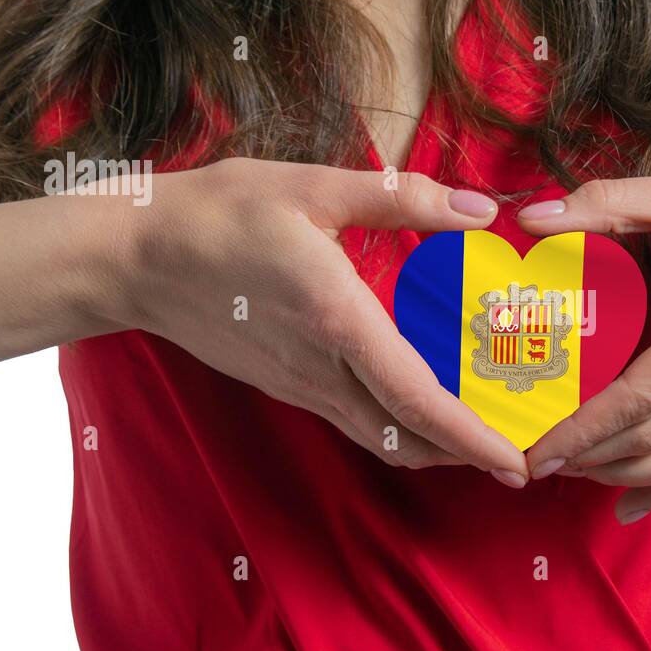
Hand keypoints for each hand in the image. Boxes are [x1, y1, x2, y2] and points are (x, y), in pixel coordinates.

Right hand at [111, 157, 528, 484]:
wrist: (133, 257)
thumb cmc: (219, 214)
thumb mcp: (312, 188)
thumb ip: (401, 198)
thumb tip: (477, 212)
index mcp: (338, 322)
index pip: (417, 400)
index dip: (471, 439)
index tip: (514, 462)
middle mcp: (321, 369)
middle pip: (406, 438)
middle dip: (466, 457)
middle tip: (517, 455)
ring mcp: (299, 385)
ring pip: (379, 438)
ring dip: (432, 447)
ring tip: (480, 436)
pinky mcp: (285, 384)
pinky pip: (354, 422)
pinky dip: (398, 428)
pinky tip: (420, 404)